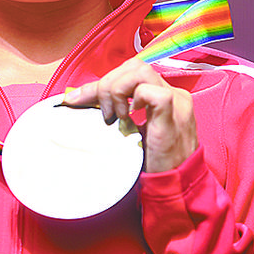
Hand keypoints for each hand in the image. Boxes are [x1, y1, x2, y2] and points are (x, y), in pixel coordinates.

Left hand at [63, 57, 197, 172]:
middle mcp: (173, 93)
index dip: (102, 81)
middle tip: (101, 112)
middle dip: (106, 83)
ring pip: (141, 71)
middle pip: (134, 66)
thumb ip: (119, 113)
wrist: (175, 188)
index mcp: (163, 95)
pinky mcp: (174, 116)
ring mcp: (177, 102)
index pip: (130, 72)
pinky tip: (129, 117)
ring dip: (117, 90)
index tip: (76, 98)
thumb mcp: (132, 131)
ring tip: (116, 116)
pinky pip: (153, 92)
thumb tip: (83, 102)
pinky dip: (135, 99)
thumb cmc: (153, 163)